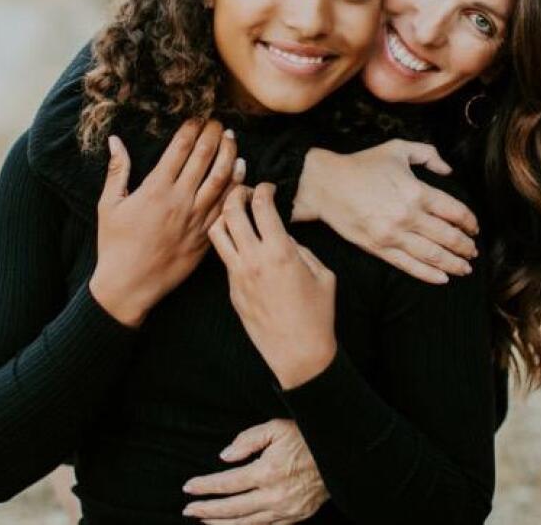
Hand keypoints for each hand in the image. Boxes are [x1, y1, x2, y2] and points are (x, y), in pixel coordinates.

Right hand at [90, 119, 242, 326]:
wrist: (129, 285)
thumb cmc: (115, 245)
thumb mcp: (109, 205)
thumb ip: (117, 170)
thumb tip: (115, 140)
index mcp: (155, 189)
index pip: (181, 149)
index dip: (192, 129)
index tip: (198, 117)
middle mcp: (180, 200)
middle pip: (205, 158)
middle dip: (214, 135)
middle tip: (219, 122)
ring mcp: (196, 219)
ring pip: (222, 179)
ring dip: (230, 155)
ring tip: (232, 140)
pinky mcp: (206, 235)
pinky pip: (227, 206)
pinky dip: (237, 186)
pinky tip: (241, 172)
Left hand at [182, 419, 327, 523]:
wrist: (341, 455)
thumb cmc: (307, 436)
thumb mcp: (276, 427)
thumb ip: (247, 440)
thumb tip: (225, 457)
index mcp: (267, 471)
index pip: (227, 483)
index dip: (205, 486)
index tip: (188, 487)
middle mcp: (274, 496)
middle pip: (232, 508)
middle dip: (207, 509)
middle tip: (188, 509)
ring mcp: (285, 510)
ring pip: (246, 523)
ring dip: (223, 523)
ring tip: (205, 520)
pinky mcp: (296, 517)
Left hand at [210, 183, 336, 389]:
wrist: (298, 353)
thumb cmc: (318, 315)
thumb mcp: (323, 274)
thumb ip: (302, 249)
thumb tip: (285, 237)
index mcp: (280, 252)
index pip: (262, 205)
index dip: (264, 189)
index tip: (268, 188)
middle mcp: (254, 260)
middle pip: (231, 211)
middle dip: (236, 193)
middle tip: (245, 192)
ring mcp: (238, 276)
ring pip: (217, 233)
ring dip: (224, 216)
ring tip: (236, 214)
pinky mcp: (232, 290)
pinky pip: (224, 257)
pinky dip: (229, 242)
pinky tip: (241, 243)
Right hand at [292, 140, 478, 283]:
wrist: (325, 185)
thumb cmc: (362, 165)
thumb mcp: (398, 148)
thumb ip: (428, 154)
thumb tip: (448, 170)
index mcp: (416, 191)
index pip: (454, 211)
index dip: (469, 222)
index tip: (474, 227)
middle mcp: (408, 215)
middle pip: (447, 236)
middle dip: (465, 246)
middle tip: (473, 251)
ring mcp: (393, 234)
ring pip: (432, 255)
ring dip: (453, 263)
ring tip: (465, 268)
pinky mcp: (378, 247)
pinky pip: (408, 265)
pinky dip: (428, 274)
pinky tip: (443, 279)